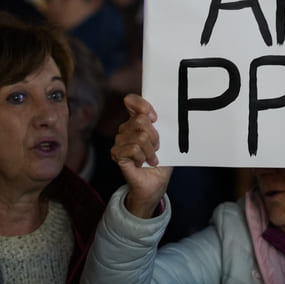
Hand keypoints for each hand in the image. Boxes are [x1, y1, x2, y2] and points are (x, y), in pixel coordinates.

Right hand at [112, 94, 173, 217]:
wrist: (156, 182)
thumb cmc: (162, 161)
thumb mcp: (167, 140)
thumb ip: (162, 125)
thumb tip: (160, 116)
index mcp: (137, 121)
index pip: (132, 101)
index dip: (143, 106)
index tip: (155, 118)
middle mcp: (126, 128)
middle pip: (140, 121)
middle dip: (154, 136)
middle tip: (156, 148)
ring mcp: (120, 141)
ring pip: (139, 137)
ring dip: (150, 150)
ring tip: (151, 157)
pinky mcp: (117, 153)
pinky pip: (133, 148)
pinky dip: (143, 157)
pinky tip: (142, 162)